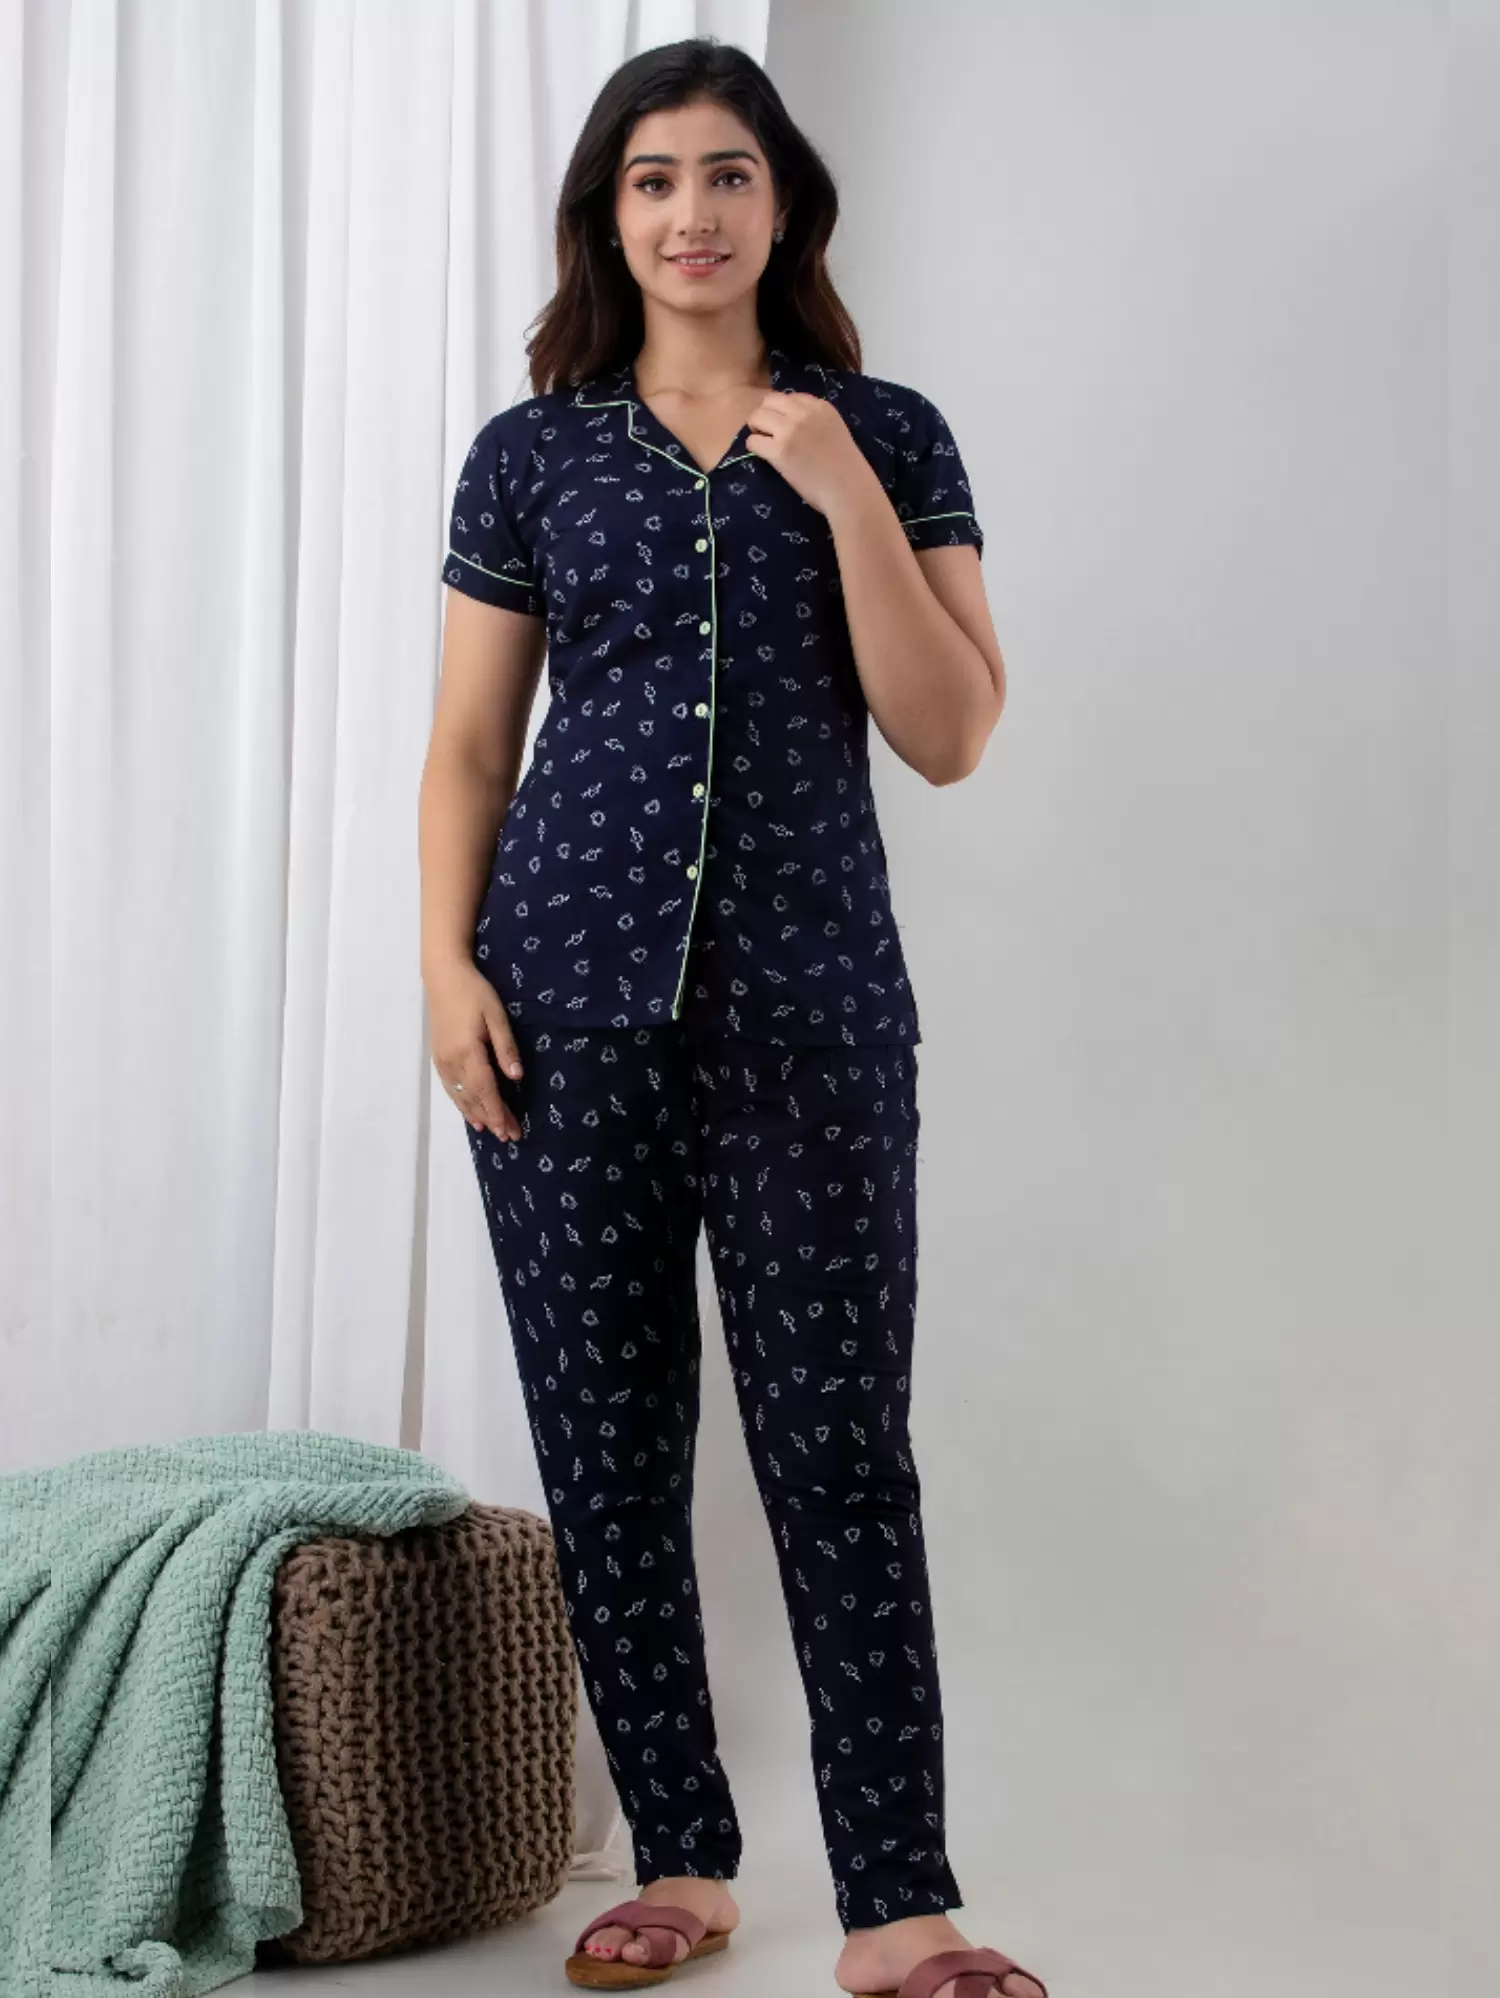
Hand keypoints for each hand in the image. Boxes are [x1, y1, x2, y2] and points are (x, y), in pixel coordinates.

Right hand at [424, 957, 524, 1140]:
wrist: (443, 977)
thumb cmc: (474, 992)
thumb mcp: (496, 1017)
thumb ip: (505, 1048)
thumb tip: (516, 1078)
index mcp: (468, 1052)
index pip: (486, 1090)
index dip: (498, 1112)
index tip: (510, 1130)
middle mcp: (451, 1062)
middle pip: (474, 1098)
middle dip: (492, 1118)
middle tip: (509, 1137)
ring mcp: (442, 1061)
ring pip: (460, 1096)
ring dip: (476, 1115)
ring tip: (491, 1131)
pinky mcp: (438, 1057)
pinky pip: (450, 1088)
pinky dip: (461, 1103)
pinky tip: (469, 1113)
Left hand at [742, 390, 878, 520]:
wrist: (849, 490)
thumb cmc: (846, 468)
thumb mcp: (835, 430)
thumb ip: (816, 420)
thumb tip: (791, 422)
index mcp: (821, 406)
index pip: (790, 397)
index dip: (783, 411)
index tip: (784, 425)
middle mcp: (804, 413)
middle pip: (769, 401)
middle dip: (765, 415)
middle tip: (768, 432)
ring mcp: (790, 430)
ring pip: (757, 416)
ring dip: (756, 429)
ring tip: (764, 442)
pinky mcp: (779, 451)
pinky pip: (753, 440)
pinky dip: (754, 447)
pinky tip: (763, 455)